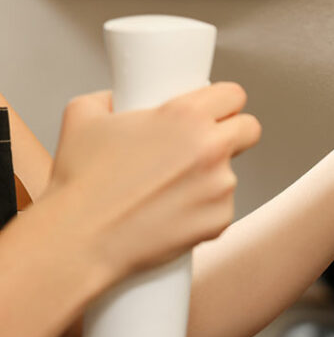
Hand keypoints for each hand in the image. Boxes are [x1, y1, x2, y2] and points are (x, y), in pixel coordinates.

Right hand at [42, 83, 261, 278]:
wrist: (81, 240)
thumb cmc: (81, 183)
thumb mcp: (83, 118)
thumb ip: (106, 98)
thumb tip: (115, 98)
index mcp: (186, 116)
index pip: (234, 96)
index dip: (224, 103)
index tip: (216, 111)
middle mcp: (211, 148)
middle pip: (250, 130)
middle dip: (233, 134)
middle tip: (207, 145)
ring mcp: (220, 186)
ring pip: (231, 173)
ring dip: (211, 177)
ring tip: (171, 189)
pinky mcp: (220, 220)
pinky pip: (222, 208)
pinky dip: (203, 210)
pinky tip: (173, 213)